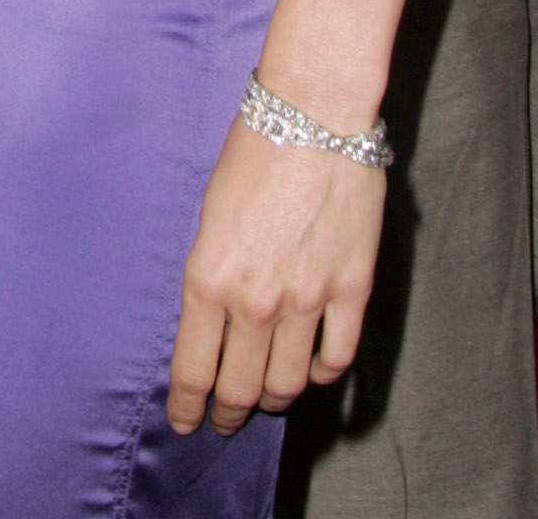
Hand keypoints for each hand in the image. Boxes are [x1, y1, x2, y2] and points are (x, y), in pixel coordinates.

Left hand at [168, 119, 382, 438]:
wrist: (312, 115)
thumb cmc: (252, 152)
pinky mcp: (352, 290)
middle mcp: (255, 299)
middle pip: (241, 388)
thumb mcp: (209, 216)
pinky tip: (310, 369)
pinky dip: (320, 374)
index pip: (193, 368)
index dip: (188, 405)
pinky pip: (335, 357)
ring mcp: (307, 299)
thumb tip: (213, 322)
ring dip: (273, 400)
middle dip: (228, 413)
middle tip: (224, 420)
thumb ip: (213, 275)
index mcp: (209, 277)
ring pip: (288, 383)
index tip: (185, 421)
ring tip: (266, 400)